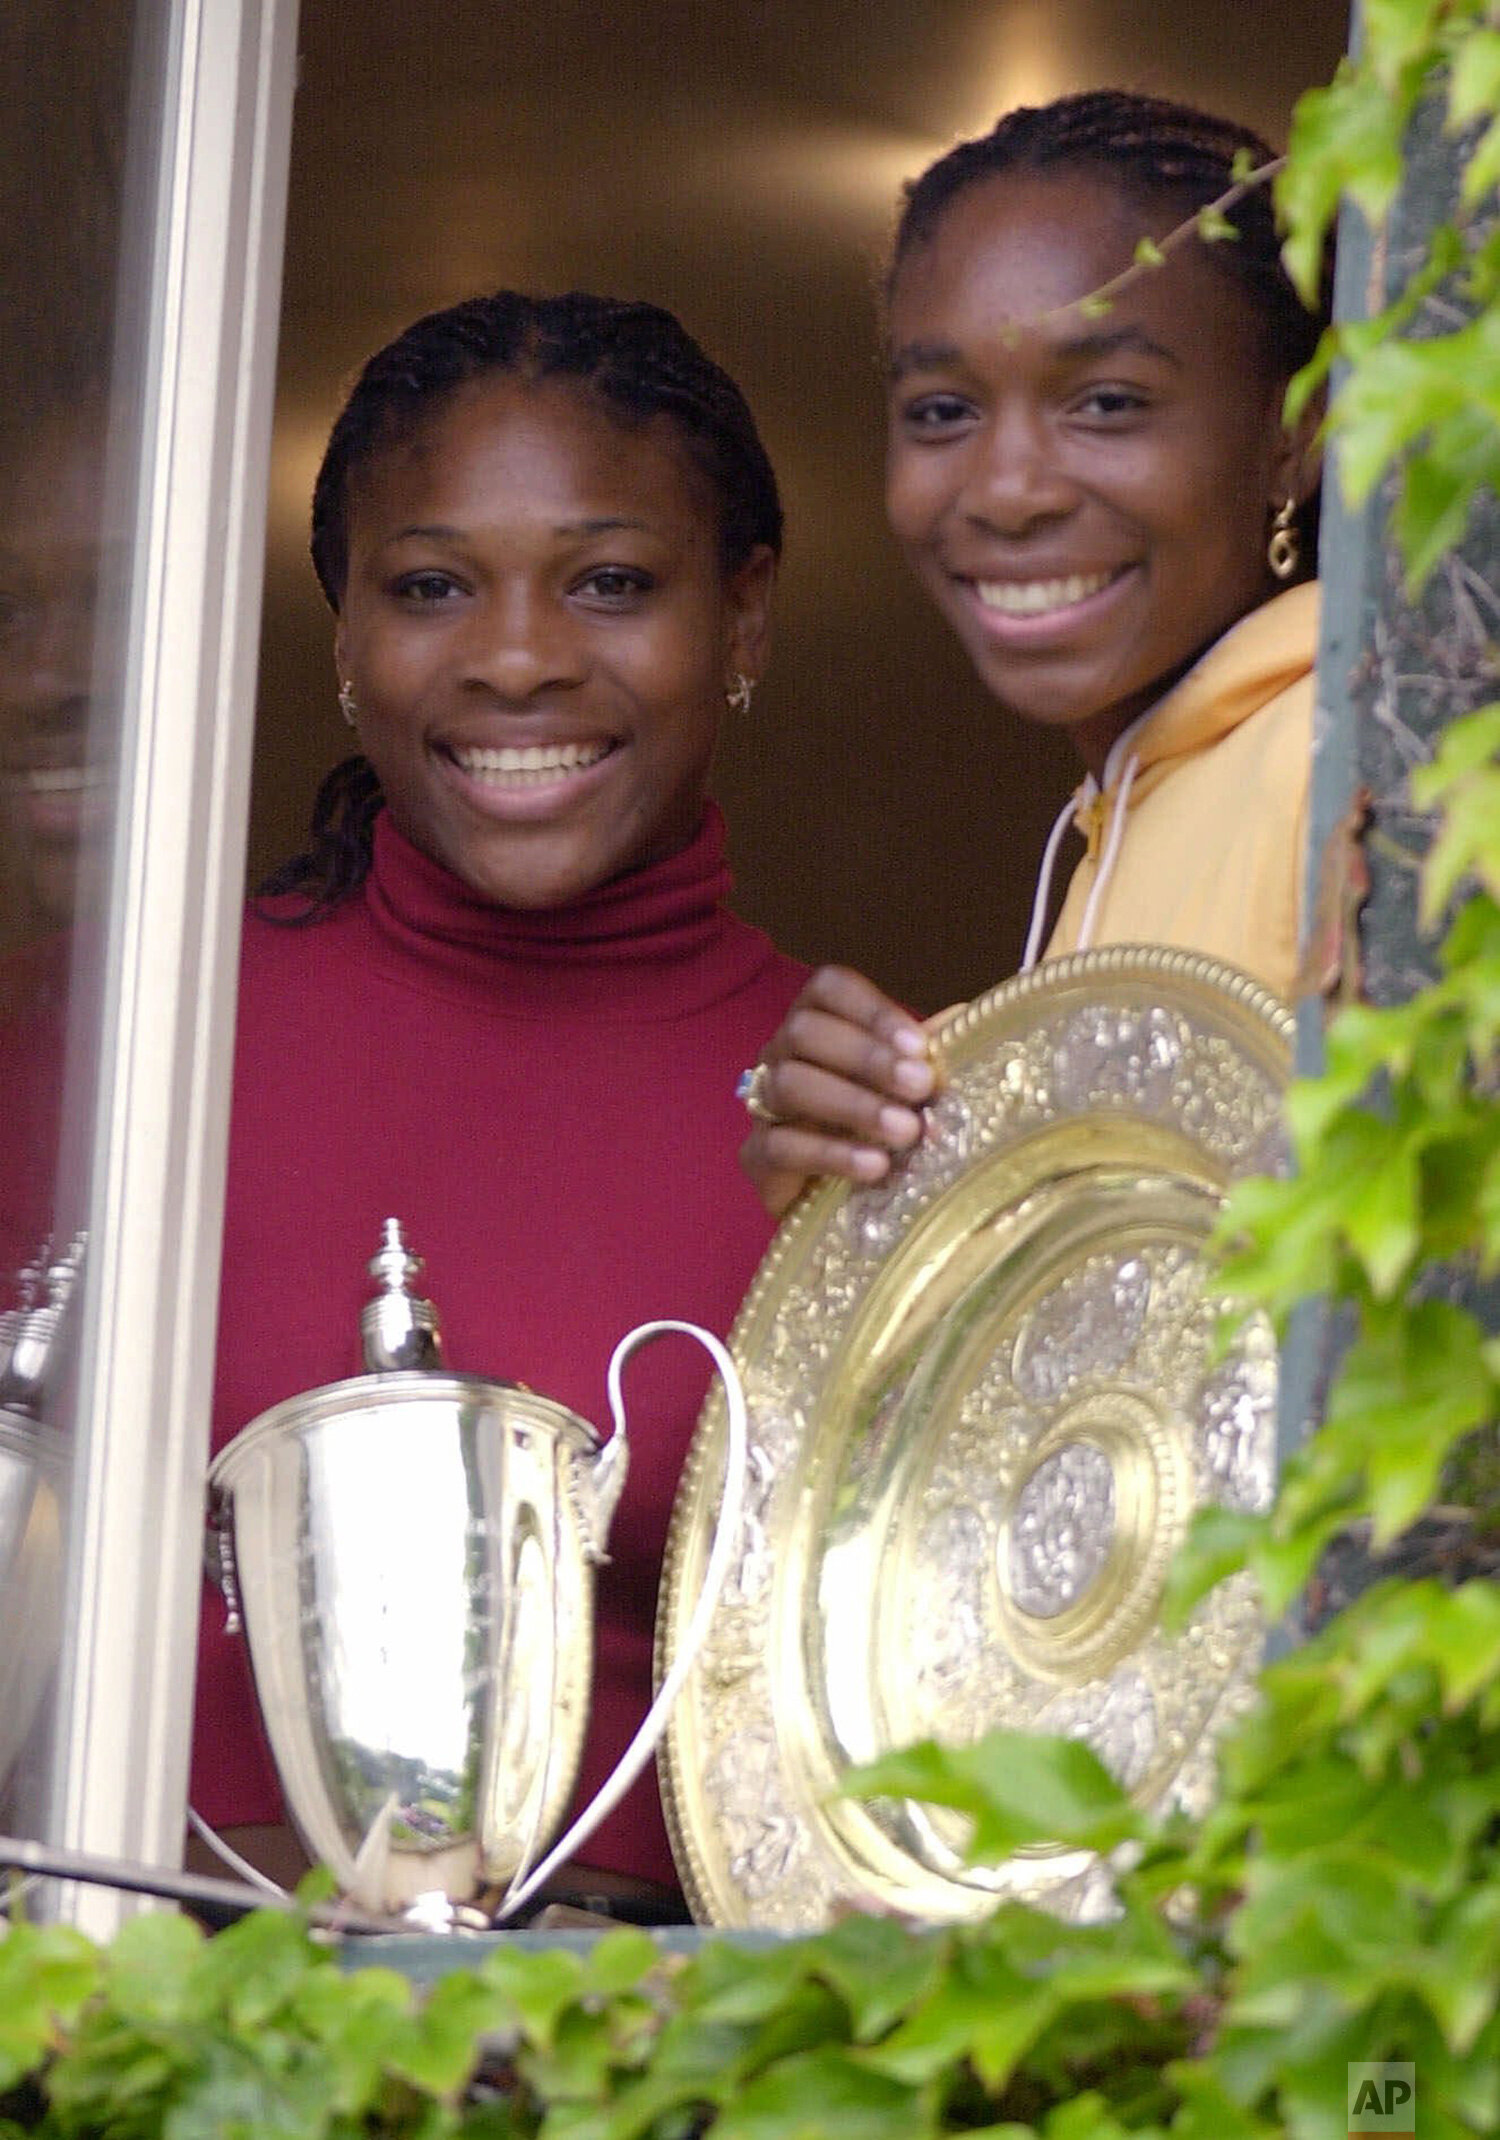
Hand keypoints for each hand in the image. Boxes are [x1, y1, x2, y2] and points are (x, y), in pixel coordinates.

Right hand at [740, 965, 937, 1218]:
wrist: (844, 1202)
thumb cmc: (878, 1127)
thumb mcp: (909, 1087)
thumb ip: (926, 1055)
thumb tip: (962, 1017)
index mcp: (819, 1021)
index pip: (829, 989)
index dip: (873, 1010)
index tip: (919, 1046)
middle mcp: (782, 1052)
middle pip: (805, 1031)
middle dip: (867, 1057)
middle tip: (920, 1087)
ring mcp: (764, 1103)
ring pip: (790, 1084)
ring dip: (853, 1104)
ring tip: (905, 1131)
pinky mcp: (756, 1156)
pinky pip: (782, 1146)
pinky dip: (832, 1154)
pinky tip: (874, 1166)